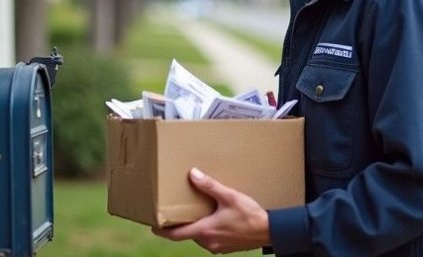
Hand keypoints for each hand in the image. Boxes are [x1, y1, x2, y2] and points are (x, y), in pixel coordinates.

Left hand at [151, 167, 270, 253]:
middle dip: (181, 223)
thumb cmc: (250, 215)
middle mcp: (208, 242)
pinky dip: (207, 230)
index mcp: (205, 231)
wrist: (270, 231)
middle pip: (187, 234)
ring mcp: (217, 248)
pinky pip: (210, 239)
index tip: (152, 225)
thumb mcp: (229, 197)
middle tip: (176, 210)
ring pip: (199, 237)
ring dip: (196, 226)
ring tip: (196, 211)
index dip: (161, 231)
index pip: (175, 235)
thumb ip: (209, 186)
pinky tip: (214, 218)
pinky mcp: (225, 248)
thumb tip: (192, 174)